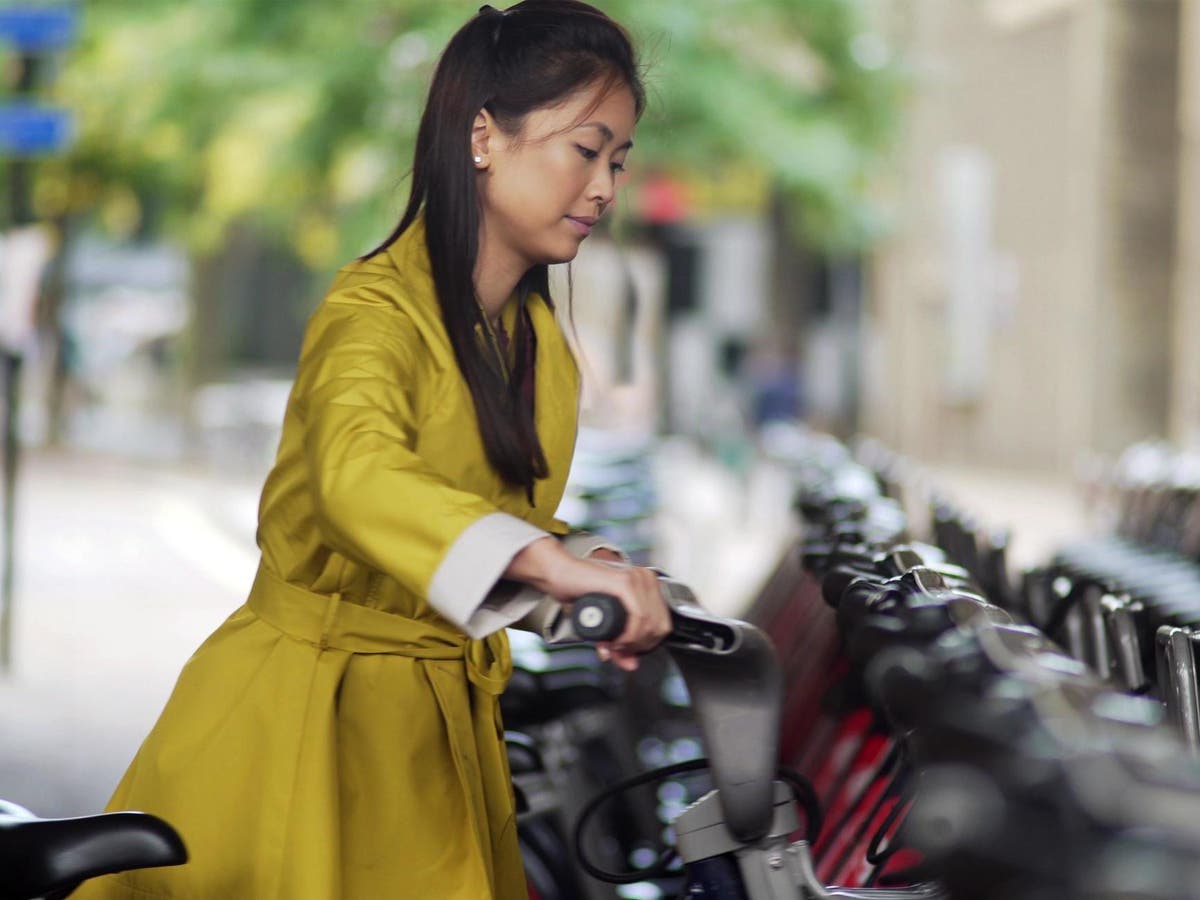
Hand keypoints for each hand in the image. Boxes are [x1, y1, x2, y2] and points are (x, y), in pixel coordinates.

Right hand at [506, 538, 669, 669]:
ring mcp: (637, 578)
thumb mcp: (606, 624)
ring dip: (633, 643)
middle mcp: (647, 579)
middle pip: (660, 626)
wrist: (561, 575)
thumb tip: (631, 664)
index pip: (664, 623)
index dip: (648, 645)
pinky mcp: (625, 582)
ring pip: (651, 624)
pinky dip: (629, 635)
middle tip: (619, 652)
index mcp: (648, 585)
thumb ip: (620, 644)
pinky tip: (615, 640)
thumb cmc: (581, 593)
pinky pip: (639, 616)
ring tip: (614, 646)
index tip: (630, 654)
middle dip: (640, 647)